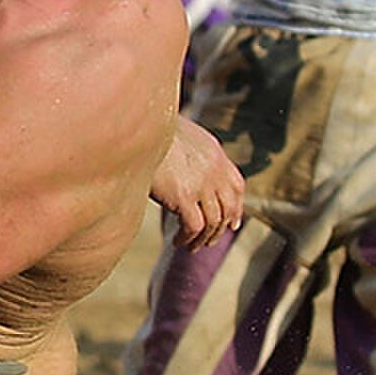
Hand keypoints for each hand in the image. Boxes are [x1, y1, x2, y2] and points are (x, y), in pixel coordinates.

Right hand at [151, 117, 242, 250]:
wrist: (140, 128)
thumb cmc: (151, 132)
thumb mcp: (181, 137)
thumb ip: (191, 154)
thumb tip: (186, 170)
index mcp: (215, 154)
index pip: (236, 186)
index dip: (236, 207)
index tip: (231, 223)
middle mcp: (214, 170)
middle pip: (228, 207)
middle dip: (220, 228)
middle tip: (209, 241)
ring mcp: (201, 184)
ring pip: (213, 222)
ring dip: (204, 239)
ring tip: (191, 246)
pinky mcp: (184, 196)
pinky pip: (194, 227)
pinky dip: (189, 238)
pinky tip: (178, 241)